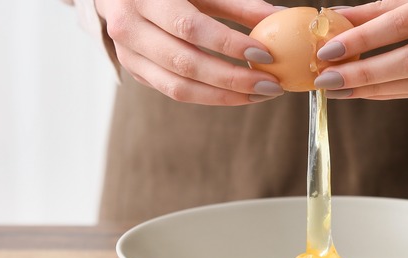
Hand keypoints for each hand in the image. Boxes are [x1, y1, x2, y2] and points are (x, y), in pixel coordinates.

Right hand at [96, 0, 284, 104]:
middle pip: (186, 64)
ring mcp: (128, 56)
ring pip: (179, 88)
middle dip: (234, 80)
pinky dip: (209, 96)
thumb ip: (237, 4)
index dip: (229, 44)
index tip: (265, 54)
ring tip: (259, 95)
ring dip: (224, 97)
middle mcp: (129, 29)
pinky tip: (236, 94)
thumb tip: (279, 17)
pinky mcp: (135, 73)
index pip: (190, 28)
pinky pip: (175, 92)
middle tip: (270, 85)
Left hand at [313, 0, 407, 98]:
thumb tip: (338, 17)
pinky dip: (400, 92)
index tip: (328, 50)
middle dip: (364, 74)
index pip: (406, 21)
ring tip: (341, 90)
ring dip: (376, 90)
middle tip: (326, 79)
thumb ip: (388, 4)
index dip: (364, 38)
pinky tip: (373, 91)